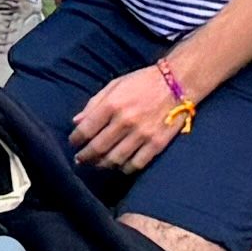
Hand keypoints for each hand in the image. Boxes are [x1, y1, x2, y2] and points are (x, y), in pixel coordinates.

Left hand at [69, 58, 197, 173]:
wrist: (177, 83)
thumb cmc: (143, 82)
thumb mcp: (115, 85)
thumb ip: (94, 103)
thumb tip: (76, 121)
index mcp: (112, 104)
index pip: (86, 129)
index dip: (76, 140)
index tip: (74, 143)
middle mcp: (125, 121)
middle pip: (98, 148)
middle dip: (85, 156)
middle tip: (81, 159)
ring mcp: (142, 134)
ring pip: (115, 159)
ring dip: (102, 164)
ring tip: (98, 163)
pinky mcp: (157, 144)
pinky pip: (136, 164)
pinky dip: (125, 168)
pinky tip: (120, 165)